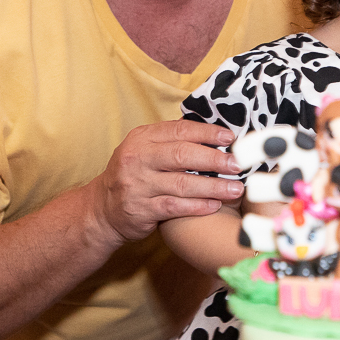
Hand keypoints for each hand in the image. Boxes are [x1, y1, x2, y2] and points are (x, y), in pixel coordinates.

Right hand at [88, 119, 243, 247]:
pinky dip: (197, 206)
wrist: (101, 209)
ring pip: (182, 184)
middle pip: (182, 155)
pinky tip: (215, 205)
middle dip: (214, 160)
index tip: (230, 138)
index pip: (179, 130)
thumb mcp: (144, 150)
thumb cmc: (133, 175)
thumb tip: (215, 134)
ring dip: (213, 186)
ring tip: (235, 188)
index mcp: (142, 138)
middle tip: (238, 164)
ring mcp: (138, 185)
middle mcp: (138, 158)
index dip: (207, 133)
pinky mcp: (140, 209)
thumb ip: (172, 141)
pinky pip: (174, 207)